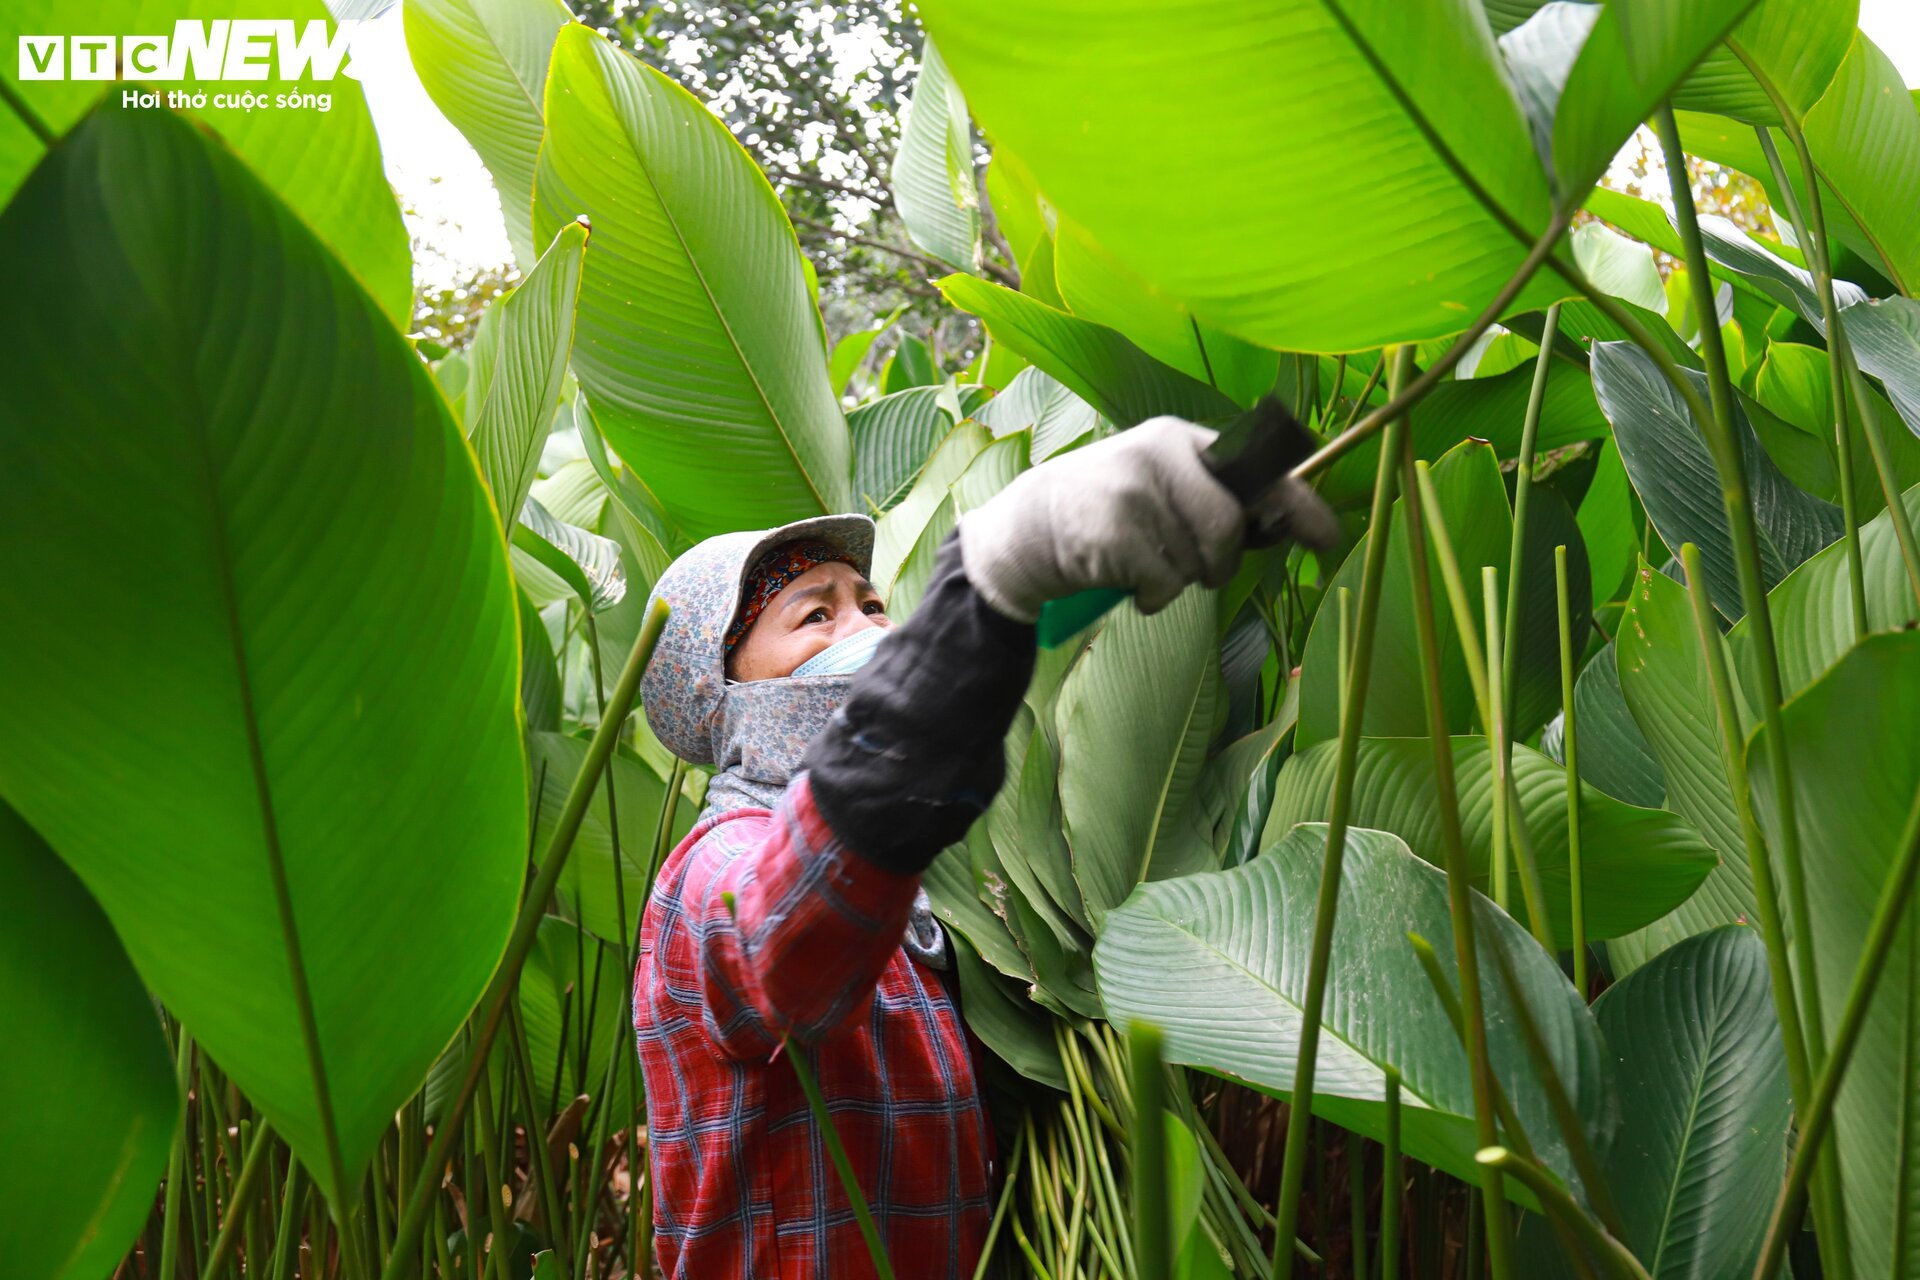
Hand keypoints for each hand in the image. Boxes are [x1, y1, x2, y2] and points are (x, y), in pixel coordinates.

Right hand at [958, 416, 1332, 622]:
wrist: (1027, 529)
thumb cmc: (1107, 512)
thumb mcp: (1158, 485)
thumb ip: (1214, 496)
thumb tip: (1292, 525)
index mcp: (1179, 438)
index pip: (1256, 468)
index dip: (1297, 504)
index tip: (1326, 536)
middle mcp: (1158, 453)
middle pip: (1229, 525)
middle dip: (1220, 562)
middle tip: (1198, 571)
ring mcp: (1133, 490)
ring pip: (1197, 561)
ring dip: (1179, 581)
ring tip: (1143, 565)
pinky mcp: (1113, 532)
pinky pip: (1165, 585)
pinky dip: (1153, 598)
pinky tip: (1125, 581)